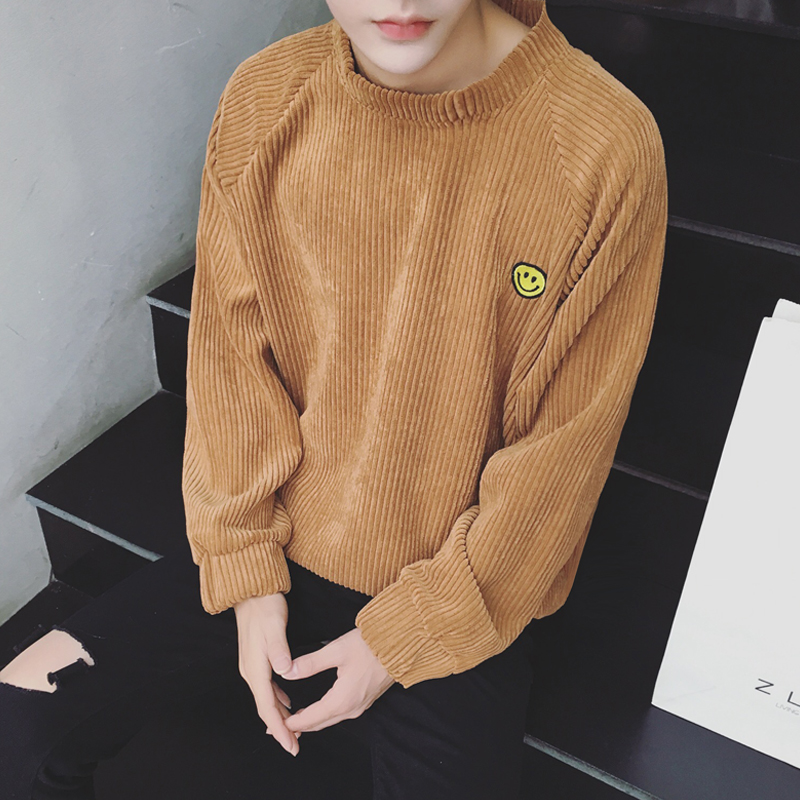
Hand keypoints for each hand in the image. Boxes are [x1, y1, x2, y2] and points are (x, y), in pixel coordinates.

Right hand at [233, 592, 302, 755]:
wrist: (251, 592)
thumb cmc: (265, 607)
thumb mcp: (274, 627)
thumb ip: (280, 650)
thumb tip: (285, 671)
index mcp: (255, 668)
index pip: (267, 707)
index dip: (279, 728)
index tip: (291, 744)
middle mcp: (251, 671)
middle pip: (265, 707)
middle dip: (280, 728)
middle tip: (294, 745)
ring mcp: (252, 665)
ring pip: (266, 698)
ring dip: (278, 715)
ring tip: (292, 729)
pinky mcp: (256, 658)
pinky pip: (267, 687)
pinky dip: (277, 698)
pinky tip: (287, 701)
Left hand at [281, 627, 395, 733]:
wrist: (400, 645)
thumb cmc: (370, 646)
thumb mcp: (336, 650)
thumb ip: (310, 663)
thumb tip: (287, 671)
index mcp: (342, 700)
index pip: (310, 719)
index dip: (291, 722)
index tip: (274, 724)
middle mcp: (351, 708)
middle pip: (319, 724)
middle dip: (298, 726)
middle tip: (278, 726)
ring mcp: (360, 706)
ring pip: (329, 720)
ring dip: (311, 722)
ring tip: (293, 720)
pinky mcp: (365, 700)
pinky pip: (339, 714)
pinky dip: (324, 716)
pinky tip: (317, 710)